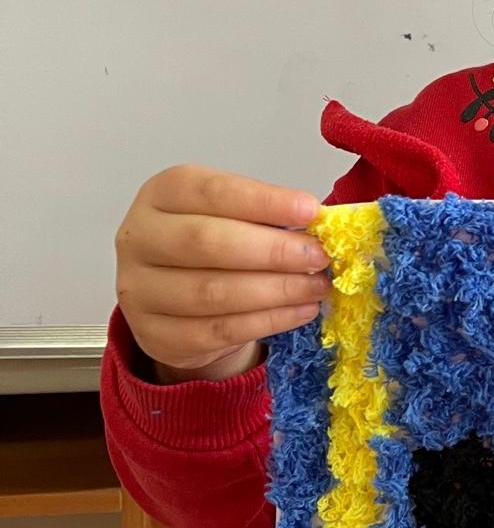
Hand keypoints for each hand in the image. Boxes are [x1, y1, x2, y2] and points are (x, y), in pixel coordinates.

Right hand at [115, 166, 330, 378]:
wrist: (174, 295)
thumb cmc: (212, 242)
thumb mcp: (232, 214)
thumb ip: (267, 215)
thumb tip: (319, 223)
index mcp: (162, 194)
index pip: (212, 192)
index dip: (264, 201)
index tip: (310, 210)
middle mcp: (139, 238)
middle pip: (205, 243)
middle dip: (272, 251)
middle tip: (318, 257)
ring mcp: (140, 291)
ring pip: (211, 293)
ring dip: (275, 291)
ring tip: (316, 286)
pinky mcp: (155, 335)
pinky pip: (217, 331)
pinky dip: (266, 321)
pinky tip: (299, 311)